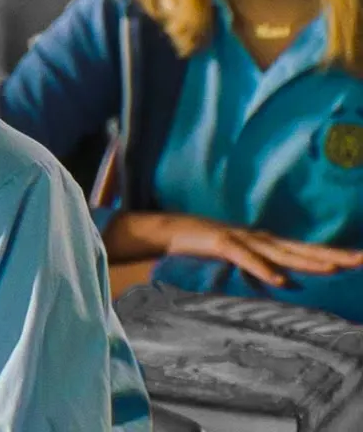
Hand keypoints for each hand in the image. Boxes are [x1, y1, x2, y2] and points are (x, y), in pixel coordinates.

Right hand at [162, 215, 362, 286]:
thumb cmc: (204, 245)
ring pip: (280, 252)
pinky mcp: (221, 243)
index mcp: (266, 243)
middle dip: (333, 255)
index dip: (333, 255)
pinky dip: (263, 269)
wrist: (169, 230)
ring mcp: (242, 238)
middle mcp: (260, 238)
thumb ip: (261, 268)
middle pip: (302, 249)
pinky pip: (246, 258)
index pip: (306, 250)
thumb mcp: (238, 259)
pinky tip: (279, 281)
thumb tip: (282, 282)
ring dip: (306, 262)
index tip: (359, 259)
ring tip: (333, 269)